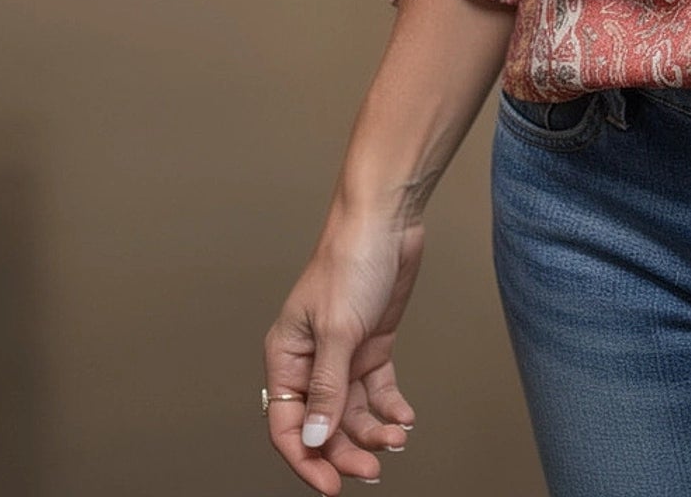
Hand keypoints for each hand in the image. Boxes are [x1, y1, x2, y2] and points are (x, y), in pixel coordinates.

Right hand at [263, 214, 424, 491]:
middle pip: (322, 424)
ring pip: (352, 411)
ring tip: (395, 438)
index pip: (286, 425)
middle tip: (372, 468)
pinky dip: (390, 407)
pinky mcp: (372, 344)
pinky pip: (377, 389)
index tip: (331, 487)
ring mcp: (343, 354)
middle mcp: (311, 361)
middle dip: (345, 450)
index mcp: (286, 357)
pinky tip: (404, 418)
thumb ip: (326, 388)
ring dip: (372, 430)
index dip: (306, 460)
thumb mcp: (337, 330)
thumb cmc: (350, 262)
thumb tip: (314, 440)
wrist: (388, 221)